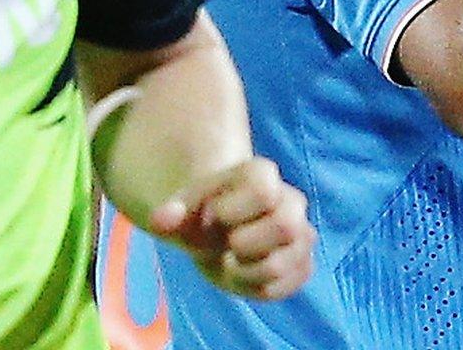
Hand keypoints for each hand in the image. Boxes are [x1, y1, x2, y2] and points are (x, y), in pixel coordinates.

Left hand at [146, 157, 315, 301]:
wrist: (219, 229)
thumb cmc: (201, 215)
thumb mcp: (182, 211)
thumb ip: (170, 213)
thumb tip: (159, 220)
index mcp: (262, 174)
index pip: (264, 191)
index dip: (230, 211)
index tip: (213, 216)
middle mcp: (291, 201)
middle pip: (286, 226)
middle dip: (244, 243)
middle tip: (226, 244)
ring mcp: (302, 234)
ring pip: (282, 264)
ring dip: (245, 272)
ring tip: (231, 263)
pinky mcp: (303, 265)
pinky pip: (286, 286)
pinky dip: (257, 288)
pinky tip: (244, 275)